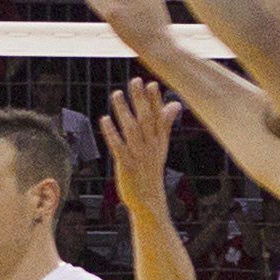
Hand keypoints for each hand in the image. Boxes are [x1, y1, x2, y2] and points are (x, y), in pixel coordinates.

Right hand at [86, 0, 173, 53]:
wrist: (156, 46)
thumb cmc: (136, 30)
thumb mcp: (110, 11)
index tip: (122, 11)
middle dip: (112, 2)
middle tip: (126, 16)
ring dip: (118, 8)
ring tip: (131, 18)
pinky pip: (125, 1)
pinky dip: (125, 10)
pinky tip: (135, 19)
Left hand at [101, 77, 182, 219]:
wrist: (148, 199)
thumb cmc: (152, 169)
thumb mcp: (161, 146)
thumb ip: (166, 123)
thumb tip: (175, 103)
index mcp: (160, 141)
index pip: (159, 117)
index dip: (155, 100)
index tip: (152, 83)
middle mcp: (151, 145)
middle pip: (147, 119)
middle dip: (141, 100)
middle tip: (135, 81)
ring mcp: (139, 155)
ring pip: (132, 129)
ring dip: (124, 111)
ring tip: (116, 94)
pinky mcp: (126, 165)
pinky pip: (118, 146)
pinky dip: (112, 132)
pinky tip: (104, 119)